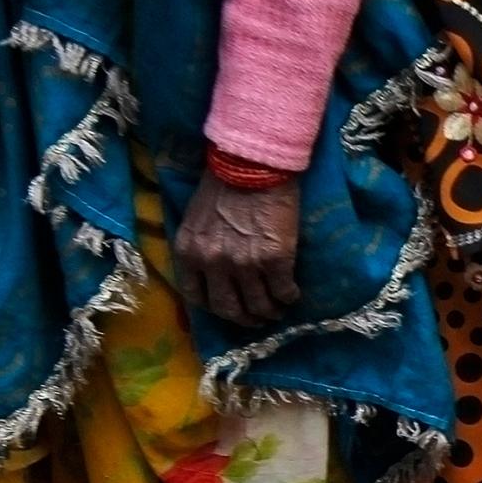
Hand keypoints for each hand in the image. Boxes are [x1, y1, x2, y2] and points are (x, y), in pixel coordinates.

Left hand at [175, 176, 302, 326]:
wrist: (254, 164)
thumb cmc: (224, 184)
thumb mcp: (196, 219)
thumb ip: (200, 246)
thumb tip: (213, 268)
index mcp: (189, 253)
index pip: (196, 296)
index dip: (214, 307)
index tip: (227, 308)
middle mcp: (214, 263)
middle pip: (228, 308)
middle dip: (244, 319)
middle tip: (256, 318)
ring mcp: (246, 263)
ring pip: (258, 305)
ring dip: (269, 312)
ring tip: (277, 310)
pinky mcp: (277, 259)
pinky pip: (284, 291)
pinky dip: (289, 298)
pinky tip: (292, 294)